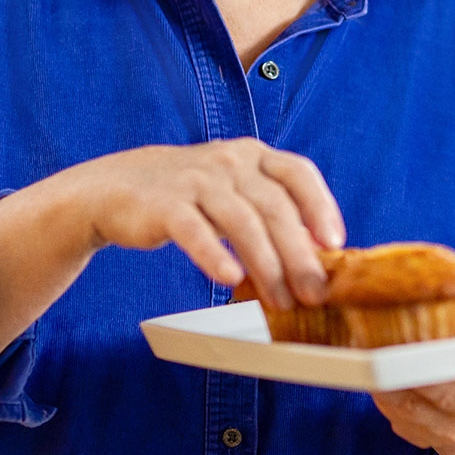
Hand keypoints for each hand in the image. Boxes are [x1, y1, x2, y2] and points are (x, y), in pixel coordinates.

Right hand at [47, 138, 345, 307]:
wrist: (118, 187)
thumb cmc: (191, 196)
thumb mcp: (235, 192)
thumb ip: (272, 212)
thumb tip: (317, 254)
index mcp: (253, 155)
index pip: (298, 173)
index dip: (321, 206)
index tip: (335, 243)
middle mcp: (229, 162)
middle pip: (274, 207)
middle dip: (298, 254)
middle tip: (313, 291)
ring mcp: (197, 180)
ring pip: (241, 222)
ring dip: (265, 265)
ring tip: (279, 299)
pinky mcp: (165, 204)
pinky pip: (194, 231)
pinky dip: (213, 255)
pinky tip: (229, 278)